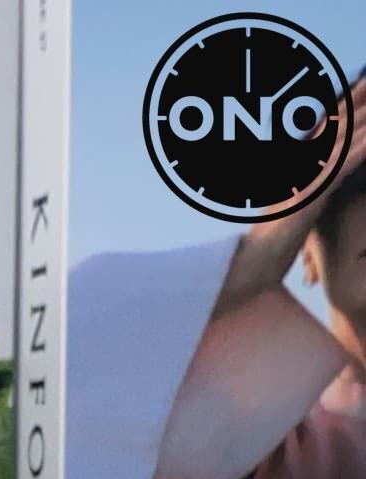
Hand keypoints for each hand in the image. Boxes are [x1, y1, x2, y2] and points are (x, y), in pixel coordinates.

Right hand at [215, 75, 365, 312]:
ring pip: (340, 141)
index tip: (361, 85)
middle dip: (356, 98)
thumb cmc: (270, 247)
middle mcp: (300, 168)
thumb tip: (312, 192)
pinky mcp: (309, 198)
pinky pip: (339, 169)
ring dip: (363, 118)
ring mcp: (304, 181)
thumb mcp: (292, 214)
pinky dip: (359, 151)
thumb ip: (305, 195)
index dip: (345, 105)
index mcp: (297, 169)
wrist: (252, 266)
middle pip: (334, 126)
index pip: (325, 130)